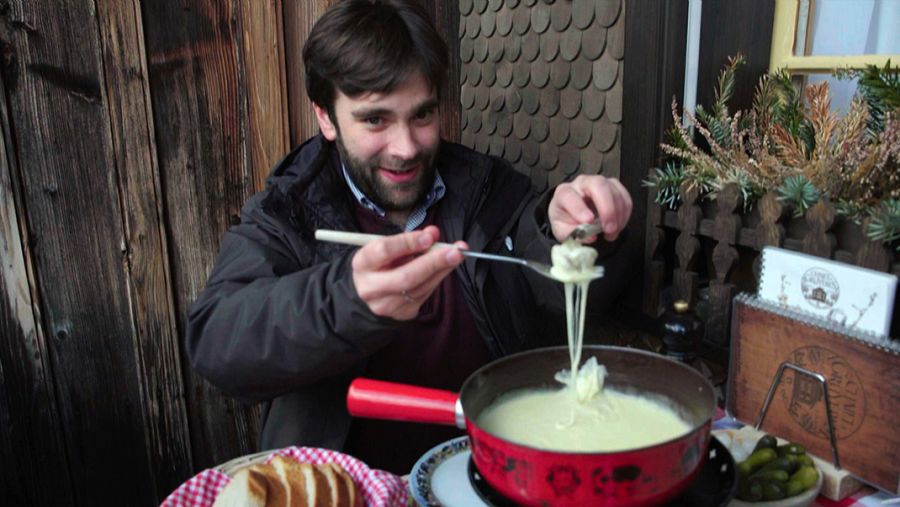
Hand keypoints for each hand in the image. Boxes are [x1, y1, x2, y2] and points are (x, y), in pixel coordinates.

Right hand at [351, 225, 466, 319]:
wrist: (368, 291)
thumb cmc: (380, 262)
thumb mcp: (387, 246)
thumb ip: (409, 239)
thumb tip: (433, 233)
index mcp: (362, 263)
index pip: (384, 251)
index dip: (408, 243)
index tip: (429, 236)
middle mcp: (370, 287)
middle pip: (405, 277)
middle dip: (433, 263)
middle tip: (455, 251)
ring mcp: (385, 305)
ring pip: (420, 288)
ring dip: (442, 270)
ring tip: (455, 256)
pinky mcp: (400, 314)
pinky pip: (425, 295)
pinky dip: (437, 279)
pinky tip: (445, 268)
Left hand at [548, 175, 631, 242]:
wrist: (574, 214)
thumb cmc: (567, 220)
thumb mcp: (562, 230)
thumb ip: (572, 234)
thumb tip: (590, 236)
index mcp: (564, 193)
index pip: (570, 195)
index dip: (579, 208)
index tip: (588, 221)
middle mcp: (582, 183)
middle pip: (598, 185)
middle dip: (607, 209)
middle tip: (609, 229)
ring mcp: (600, 183)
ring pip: (614, 192)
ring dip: (618, 215)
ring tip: (612, 232)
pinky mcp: (614, 187)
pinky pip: (625, 197)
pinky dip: (625, 213)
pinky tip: (618, 225)